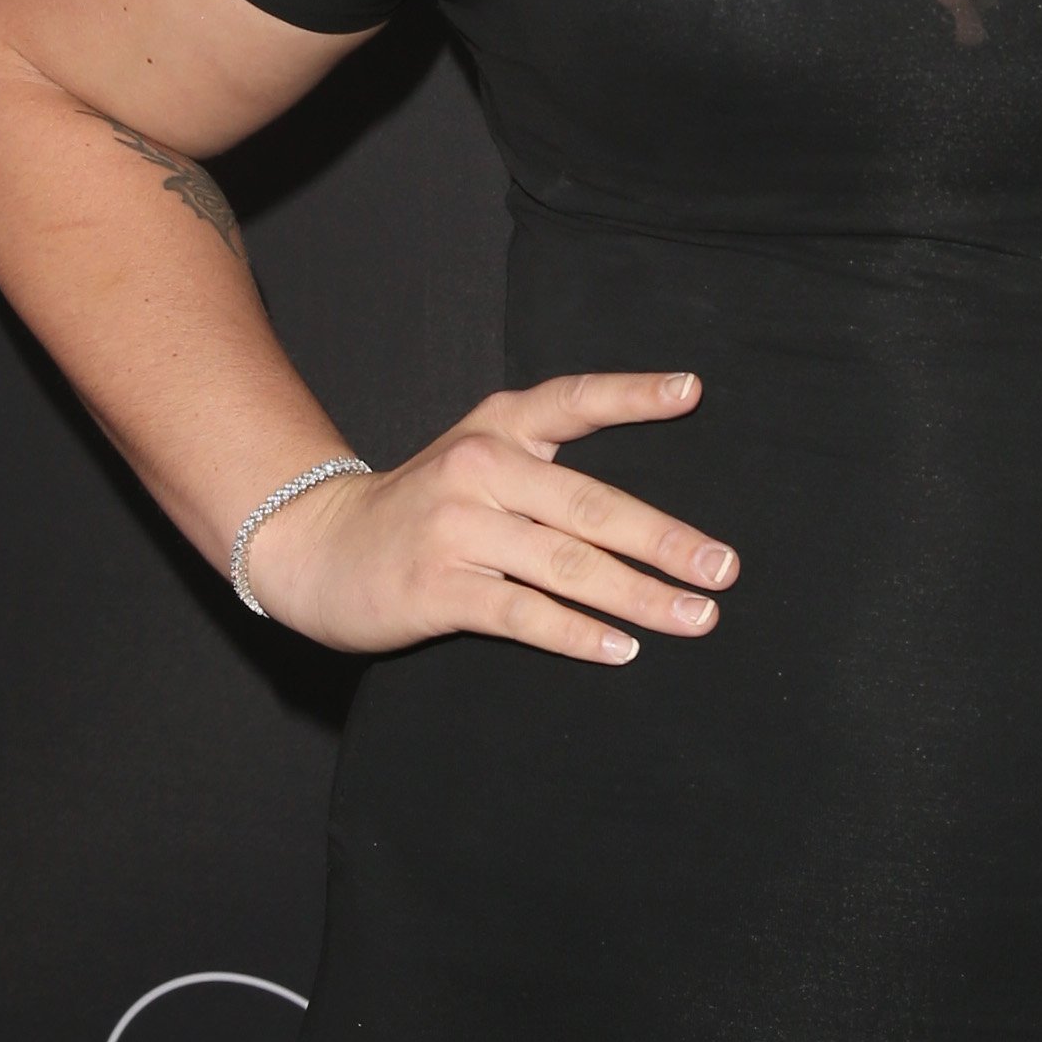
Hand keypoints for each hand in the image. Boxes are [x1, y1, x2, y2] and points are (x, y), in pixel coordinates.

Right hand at [244, 370, 738, 658]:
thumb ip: (547, 464)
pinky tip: (621, 649)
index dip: (633, 394)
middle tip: (723, 568)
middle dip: (666, 541)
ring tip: (694, 617)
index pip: (573, 401)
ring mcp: (456, 528)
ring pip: (567, 565)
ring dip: (639, 596)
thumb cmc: (423, 511)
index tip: (692, 392)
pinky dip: (578, 634)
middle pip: (591, 504)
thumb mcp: (477, 461)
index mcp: (497, 429)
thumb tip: (650, 513)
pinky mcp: (438, 587)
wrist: (318, 548)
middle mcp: (480, 469)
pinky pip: (524, 613)